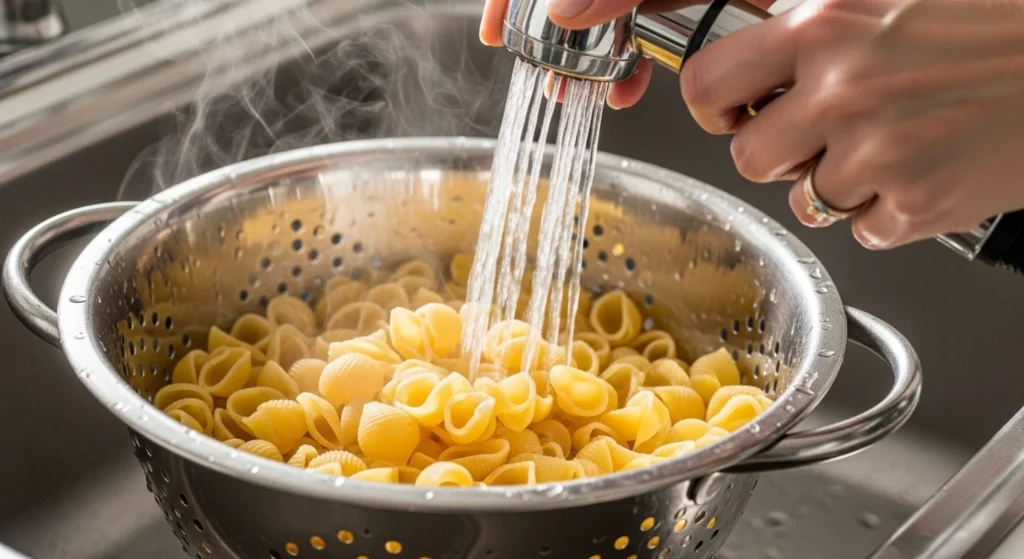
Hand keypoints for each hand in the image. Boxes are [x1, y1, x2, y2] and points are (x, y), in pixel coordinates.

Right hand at [480, 0, 774, 107]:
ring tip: (578, 94)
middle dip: (552, 44)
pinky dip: (632, 64)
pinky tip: (625, 89)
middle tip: (546, 79)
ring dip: (589, 61)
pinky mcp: (680, 4)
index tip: (495, 32)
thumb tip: (560, 13)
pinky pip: (643, 36)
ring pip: (602, 26)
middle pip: (565, 4)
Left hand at [683, 0, 1023, 248]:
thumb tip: (750, 23)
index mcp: (826, 23)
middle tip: (815, 134)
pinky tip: (924, 167)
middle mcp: (844, 89)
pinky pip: (863, 229)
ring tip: (888, 144)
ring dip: (834, 183)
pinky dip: (886, 210)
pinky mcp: (919, 203)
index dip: (712, 105)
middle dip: (776, 153)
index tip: (730, 110)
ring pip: (805, 202)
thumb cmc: (999, 14)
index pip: (708, 83)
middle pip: (747, 158)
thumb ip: (814, 13)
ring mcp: (880, 153)